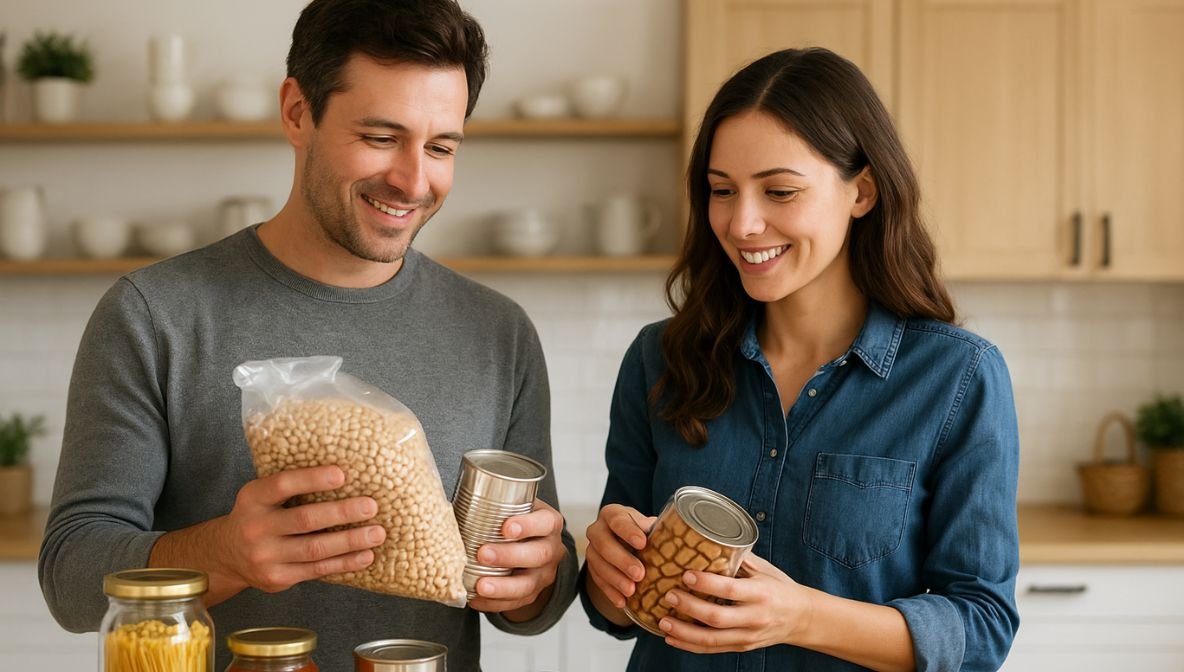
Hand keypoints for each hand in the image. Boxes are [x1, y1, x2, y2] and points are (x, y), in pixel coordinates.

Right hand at [210, 465, 385, 593]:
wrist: (226, 554)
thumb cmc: (259, 515)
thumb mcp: (262, 495)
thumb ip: (292, 487)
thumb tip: (347, 474)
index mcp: (253, 498)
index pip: (283, 485)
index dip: (312, 479)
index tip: (342, 475)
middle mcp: (255, 527)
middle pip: (305, 520)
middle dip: (342, 513)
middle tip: (372, 506)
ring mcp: (265, 556)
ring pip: (315, 549)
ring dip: (350, 541)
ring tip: (377, 533)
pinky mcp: (277, 578)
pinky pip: (317, 570)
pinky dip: (345, 563)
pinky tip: (366, 556)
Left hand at [468, 498, 566, 615]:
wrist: (531, 544)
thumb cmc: (515, 520)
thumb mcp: (513, 507)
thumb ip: (493, 505)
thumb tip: (449, 505)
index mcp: (548, 523)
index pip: (546, 522)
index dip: (528, 525)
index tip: (506, 527)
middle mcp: (552, 549)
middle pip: (538, 555)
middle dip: (509, 556)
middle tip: (483, 554)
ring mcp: (544, 574)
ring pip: (528, 584)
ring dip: (503, 586)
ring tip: (480, 585)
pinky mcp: (533, 593)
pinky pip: (516, 602)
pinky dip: (495, 603)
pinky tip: (476, 599)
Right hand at [584, 504, 655, 609]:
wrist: (626, 541)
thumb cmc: (642, 531)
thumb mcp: (649, 525)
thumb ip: (657, 529)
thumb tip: (675, 535)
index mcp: (612, 514)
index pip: (617, 520)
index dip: (628, 532)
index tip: (642, 543)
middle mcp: (598, 529)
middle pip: (604, 544)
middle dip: (622, 560)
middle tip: (639, 574)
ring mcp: (592, 549)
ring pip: (598, 564)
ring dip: (615, 579)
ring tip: (631, 591)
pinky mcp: (592, 568)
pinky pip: (598, 581)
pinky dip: (611, 592)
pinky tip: (622, 601)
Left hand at [657, 553, 812, 653]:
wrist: (802, 618)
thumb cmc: (780, 588)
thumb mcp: (764, 568)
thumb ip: (737, 558)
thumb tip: (704, 540)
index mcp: (762, 593)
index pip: (730, 590)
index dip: (706, 584)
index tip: (686, 575)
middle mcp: (755, 617)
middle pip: (717, 618)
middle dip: (689, 608)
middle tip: (668, 595)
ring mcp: (748, 636)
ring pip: (712, 639)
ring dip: (684, 632)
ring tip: (663, 620)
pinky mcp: (742, 647)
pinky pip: (713, 649)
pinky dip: (690, 645)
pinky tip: (672, 637)